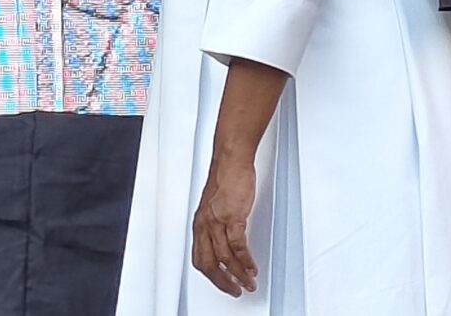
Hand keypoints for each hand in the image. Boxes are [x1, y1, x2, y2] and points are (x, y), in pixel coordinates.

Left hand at [191, 155, 258, 296]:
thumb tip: (224, 243)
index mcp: (199, 224)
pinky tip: (251, 267)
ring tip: (248, 282)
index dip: (211, 276)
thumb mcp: (214, 207)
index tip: (222, 283)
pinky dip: (246, 261)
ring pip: (224, 259)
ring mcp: (217, 222)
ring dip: (238, 275)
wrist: (231, 161)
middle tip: (235, 290)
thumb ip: (216, 226)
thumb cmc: (226, 180)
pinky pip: (238, 246)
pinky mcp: (232, 217)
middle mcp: (204, 225)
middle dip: (223, 282)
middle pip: (209, 264)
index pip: (199, 259)